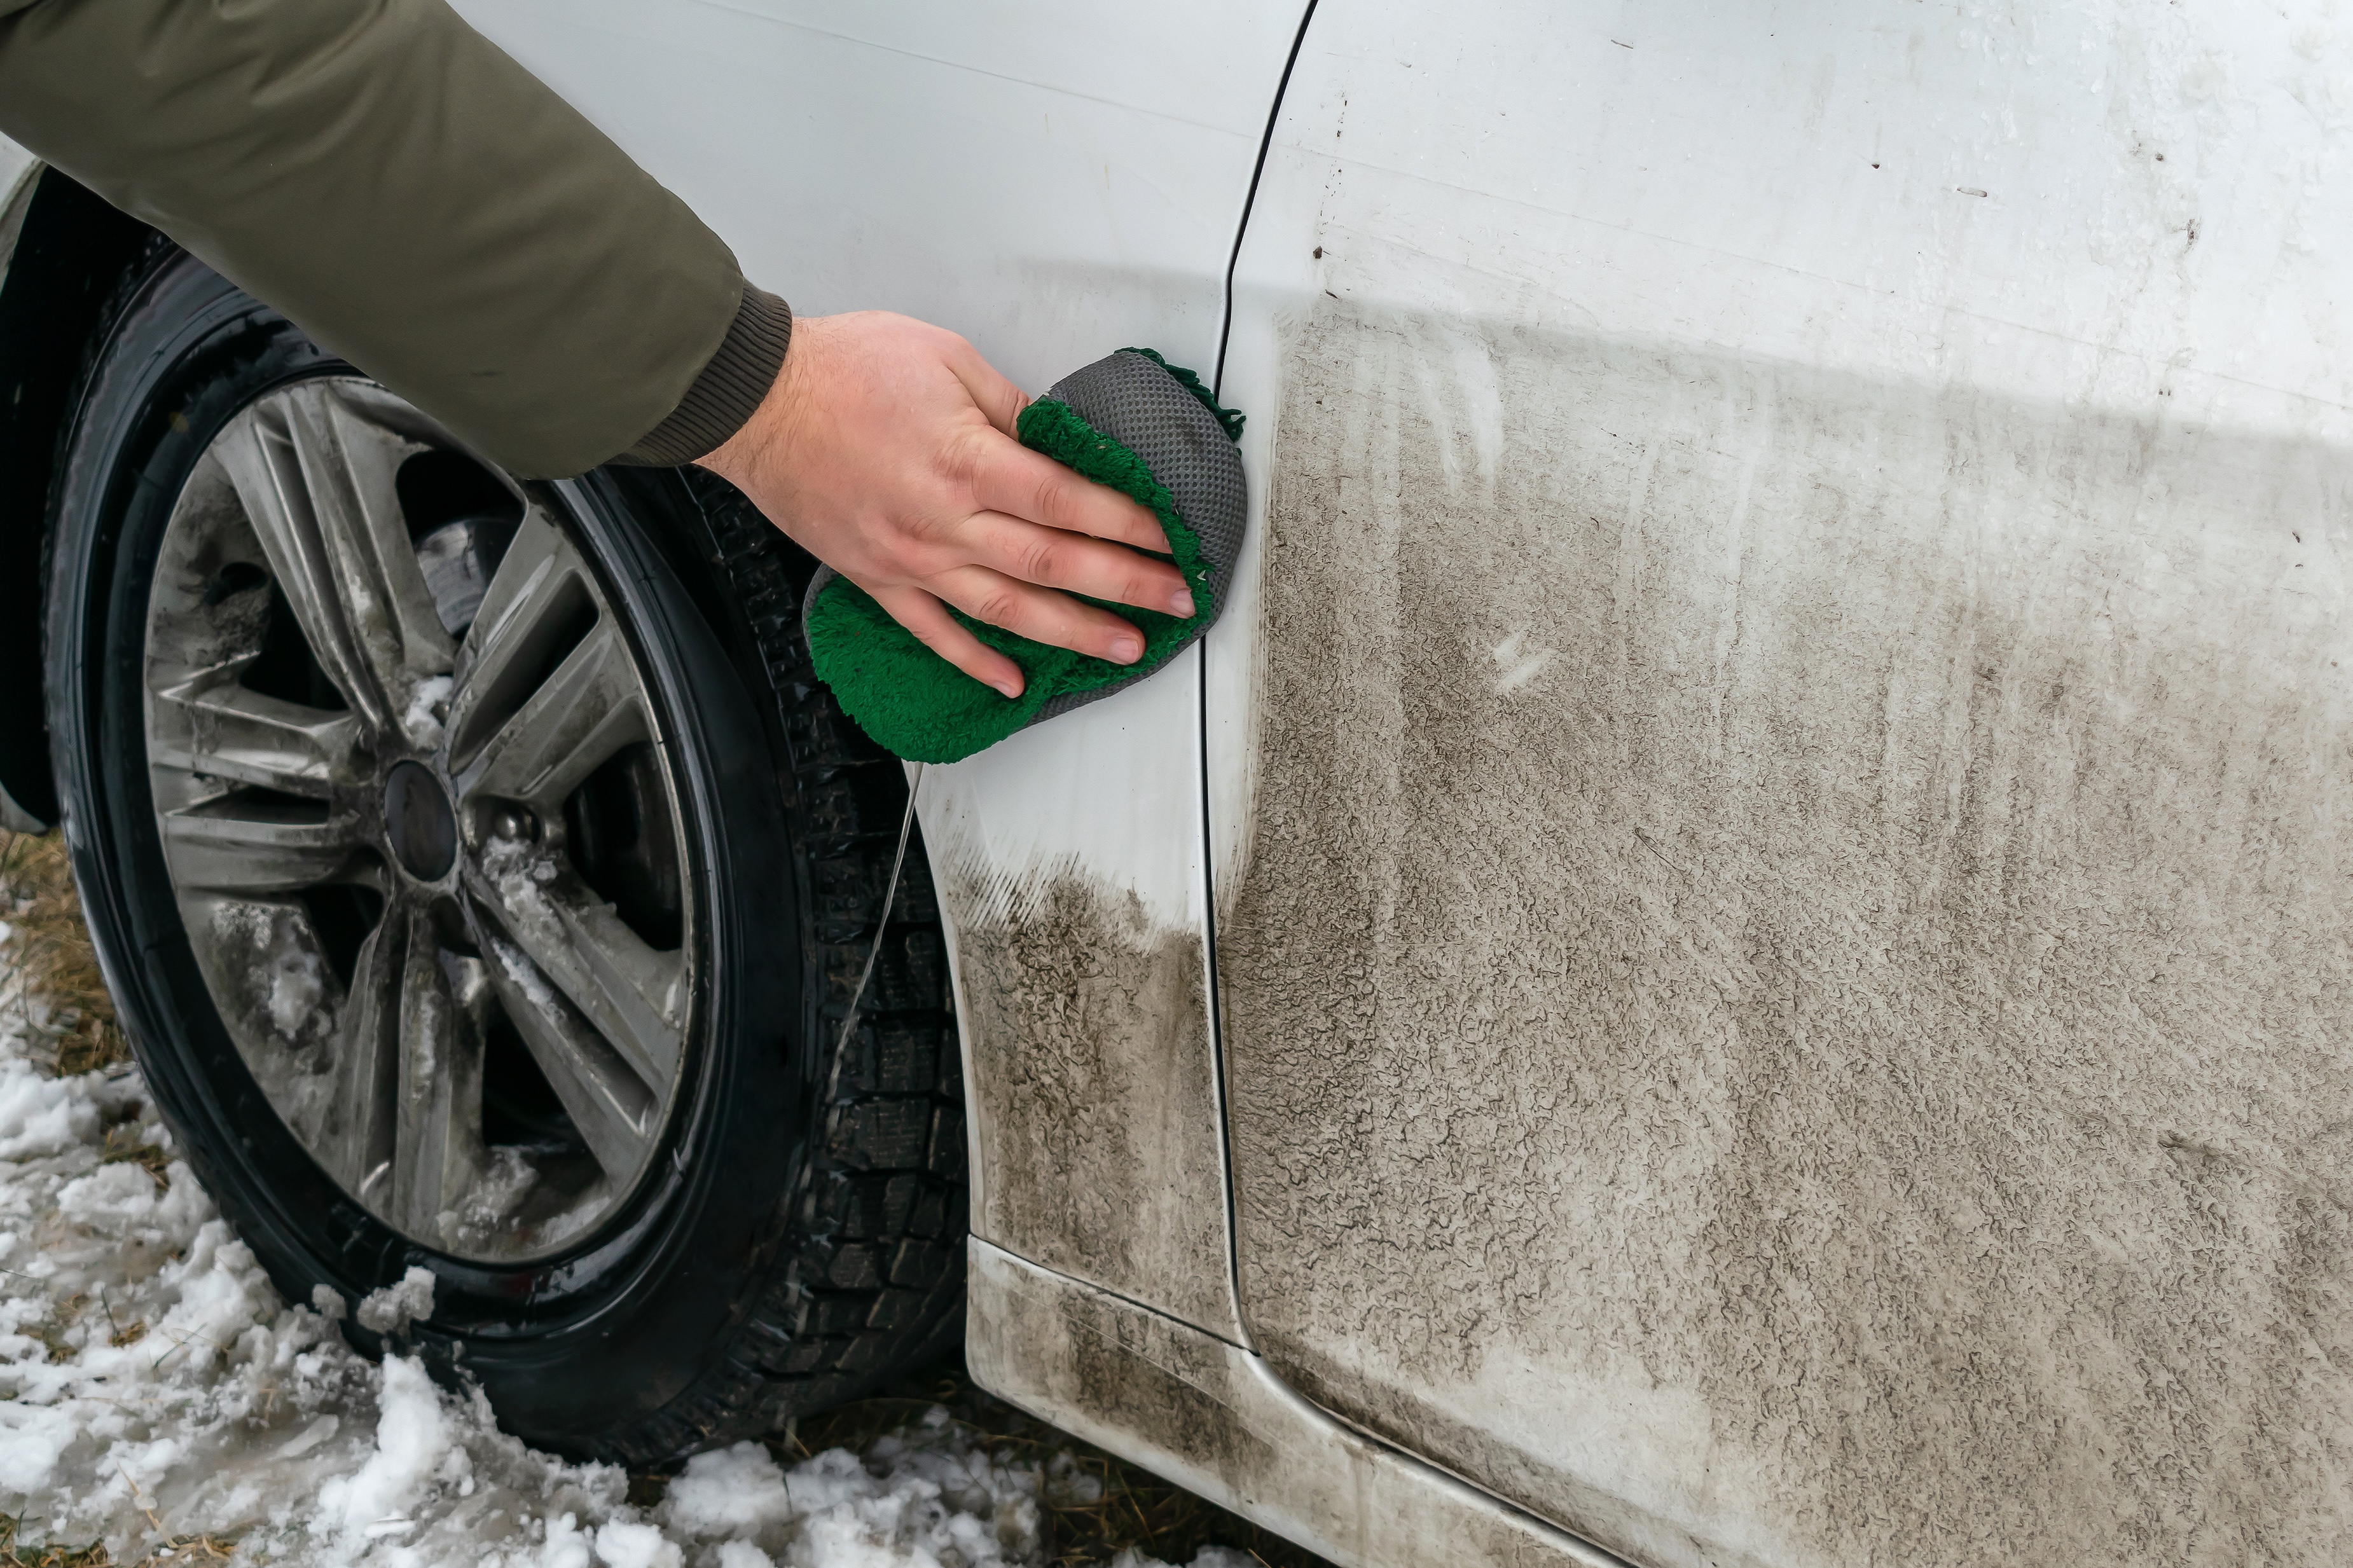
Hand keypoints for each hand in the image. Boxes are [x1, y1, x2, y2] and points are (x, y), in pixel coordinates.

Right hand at [694, 311, 1191, 698]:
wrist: (758, 400)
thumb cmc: (845, 367)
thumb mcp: (947, 359)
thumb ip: (1012, 408)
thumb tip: (1063, 441)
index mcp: (967, 459)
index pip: (1069, 502)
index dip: (1128, 524)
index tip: (1169, 538)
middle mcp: (944, 520)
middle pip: (1053, 562)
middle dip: (1124, 585)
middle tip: (1175, 600)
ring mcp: (911, 558)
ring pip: (1006, 608)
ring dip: (1072, 633)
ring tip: (1124, 647)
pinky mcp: (878, 578)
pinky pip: (934, 633)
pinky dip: (976, 663)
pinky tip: (1014, 683)